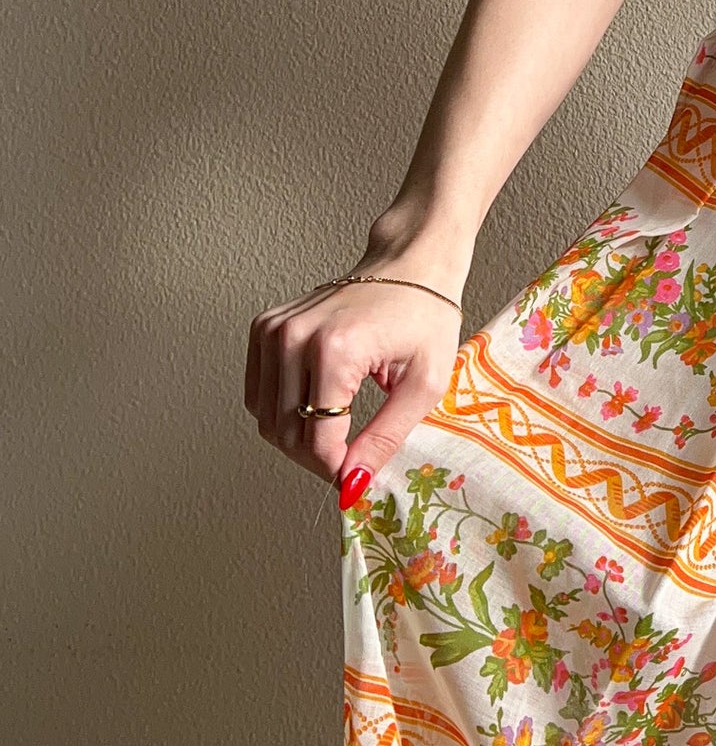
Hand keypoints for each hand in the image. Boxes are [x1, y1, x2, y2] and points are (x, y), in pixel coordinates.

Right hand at [245, 272, 464, 502]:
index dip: (336, 470)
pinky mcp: (264, 328)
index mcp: (335, 349)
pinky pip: (259, 392)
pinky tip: (317, 411)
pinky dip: (283, 412)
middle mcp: (294, 337)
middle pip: (285, 431)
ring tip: (336, 438)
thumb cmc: (426, 315)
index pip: (317, 437)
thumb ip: (386, 436)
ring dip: (296, 440)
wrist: (411, 263)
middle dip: (316, 459)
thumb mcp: (425, 383)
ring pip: (265, 417)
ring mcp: (273, 330)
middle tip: (349, 464)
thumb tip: (354, 482)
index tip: (355, 482)